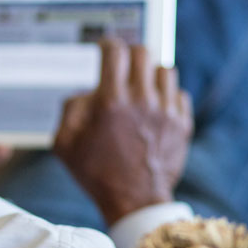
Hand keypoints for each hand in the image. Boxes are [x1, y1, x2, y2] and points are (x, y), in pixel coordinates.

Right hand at [53, 38, 192, 225]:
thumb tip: (87, 93)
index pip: (114, 51)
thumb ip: (70, 109)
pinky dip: (167, 96)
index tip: (105, 49)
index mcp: (111, 101)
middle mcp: (141, 100)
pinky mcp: (183, 123)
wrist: (135, 202)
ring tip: (141, 89)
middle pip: (142, 52)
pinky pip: (179, 94)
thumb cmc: (96, 173)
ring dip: (150, 75)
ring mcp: (166, 111)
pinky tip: (156, 109)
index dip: (107, 44)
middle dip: (129, 55)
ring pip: (164, 69)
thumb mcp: (65, 144)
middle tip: (123, 67)